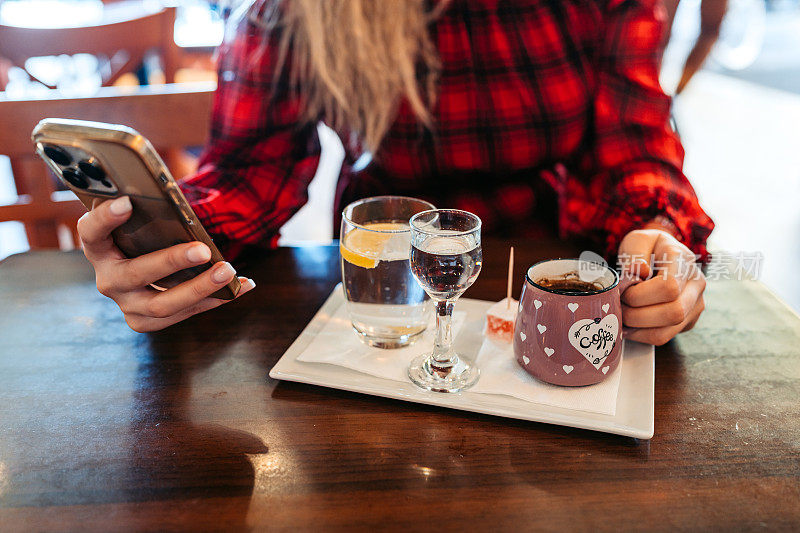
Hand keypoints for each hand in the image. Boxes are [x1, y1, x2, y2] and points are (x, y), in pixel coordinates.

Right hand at [77, 196, 255, 331]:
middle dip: (172, 262)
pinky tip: (243, 284)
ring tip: (227, 271)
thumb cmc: (143, 238)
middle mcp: (108, 280)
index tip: (127, 202)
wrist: (142, 271)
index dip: (105, 218)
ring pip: (163, 305)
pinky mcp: (149, 321)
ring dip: (200, 288)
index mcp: (99, 248)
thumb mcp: (140, 223)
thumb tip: (177, 202)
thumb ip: (148, 213)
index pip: (91, 232)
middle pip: (136, 274)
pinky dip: (218, 298)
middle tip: (203, 250)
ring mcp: (128, 305)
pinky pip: (187, 312)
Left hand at [618, 229, 705, 345]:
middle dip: (636, 314)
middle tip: (618, 306)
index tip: (623, 290)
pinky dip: (641, 335)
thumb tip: (641, 271)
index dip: (640, 295)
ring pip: (668, 330)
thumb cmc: (647, 249)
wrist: (661, 256)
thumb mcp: (638, 240)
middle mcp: (696, 284)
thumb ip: (636, 252)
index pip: (669, 287)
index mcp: (684, 261)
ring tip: (621, 316)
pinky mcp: (688, 321)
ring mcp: (696, 304)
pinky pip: (664, 336)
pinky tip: (628, 325)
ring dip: (637, 328)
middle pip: (672, 312)